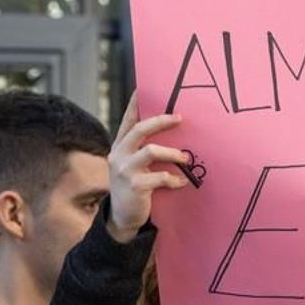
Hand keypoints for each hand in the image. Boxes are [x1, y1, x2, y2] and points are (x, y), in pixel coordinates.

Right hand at [106, 95, 189, 243]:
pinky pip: (159, 177)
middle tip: (180, 118)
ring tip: (186, 158)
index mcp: (120, 146)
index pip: (128, 120)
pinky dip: (174, 179)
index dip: (136, 103)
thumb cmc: (135, 186)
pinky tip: (182, 182)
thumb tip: (171, 129)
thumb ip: (144, 149)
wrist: (123, 217)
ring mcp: (124, 170)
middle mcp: (118, 154)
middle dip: (161, 121)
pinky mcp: (134, 186)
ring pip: (151, 151)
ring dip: (172, 153)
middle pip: (140, 130)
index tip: (144, 87)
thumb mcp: (134, 164)